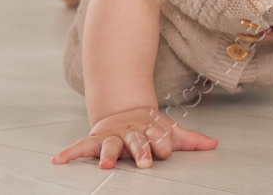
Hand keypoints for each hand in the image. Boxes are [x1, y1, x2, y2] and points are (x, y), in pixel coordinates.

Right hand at [52, 106, 218, 168]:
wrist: (124, 108)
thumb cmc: (148, 127)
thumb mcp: (168, 131)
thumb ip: (189, 139)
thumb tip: (214, 144)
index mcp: (149, 130)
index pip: (158, 138)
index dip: (161, 143)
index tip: (163, 150)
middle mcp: (129, 133)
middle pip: (136, 142)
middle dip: (140, 151)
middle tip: (144, 162)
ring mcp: (112, 135)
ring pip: (110, 145)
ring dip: (107, 154)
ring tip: (104, 165)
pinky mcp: (95, 139)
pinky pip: (81, 146)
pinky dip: (69, 153)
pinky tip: (58, 160)